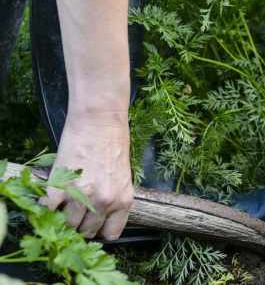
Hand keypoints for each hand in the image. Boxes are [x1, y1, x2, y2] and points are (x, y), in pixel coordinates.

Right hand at [40, 113, 132, 239]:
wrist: (99, 122)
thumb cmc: (113, 144)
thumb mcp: (122, 177)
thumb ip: (113, 198)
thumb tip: (99, 216)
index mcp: (124, 201)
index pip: (110, 234)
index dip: (99, 230)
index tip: (93, 224)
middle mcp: (105, 202)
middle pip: (87, 231)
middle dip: (80, 224)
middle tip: (75, 212)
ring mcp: (82, 196)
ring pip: (68, 224)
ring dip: (63, 217)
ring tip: (64, 203)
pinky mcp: (61, 187)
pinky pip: (49, 209)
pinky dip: (48, 205)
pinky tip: (53, 196)